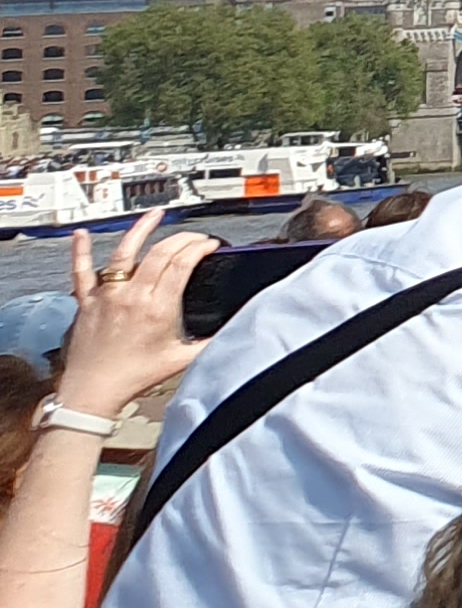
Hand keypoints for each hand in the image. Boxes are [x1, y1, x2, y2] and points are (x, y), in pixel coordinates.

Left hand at [66, 209, 219, 417]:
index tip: (209, 245)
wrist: (94, 391)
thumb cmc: (133, 377)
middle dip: (183, 238)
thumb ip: (210, 343)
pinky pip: (81, 271)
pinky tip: (82, 234)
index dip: (200, 248)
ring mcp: (108, 296)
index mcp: (158, 308)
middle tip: (195, 237)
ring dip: (141, 230)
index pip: (183, 264)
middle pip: (160, 253)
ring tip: (155, 216)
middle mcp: (133, 296)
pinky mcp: (87, 301)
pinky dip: (80, 250)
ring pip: (125, 253)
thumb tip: (234, 330)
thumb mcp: (181, 361)